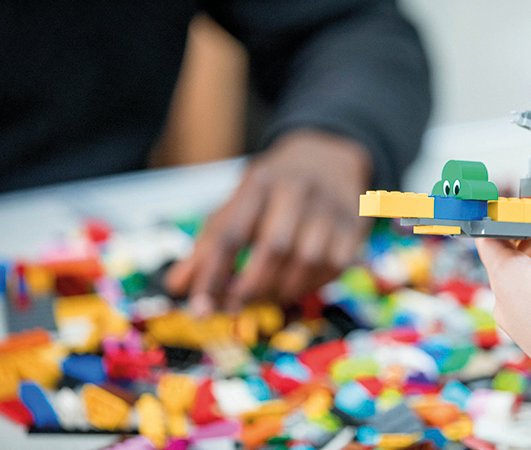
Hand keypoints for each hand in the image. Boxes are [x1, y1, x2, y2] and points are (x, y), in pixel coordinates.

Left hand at [165, 129, 372, 315]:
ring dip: (282, 290)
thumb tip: (177, 286)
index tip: (200, 306)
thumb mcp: (238, 202)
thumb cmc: (275, 187)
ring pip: (306, 262)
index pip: (231, 233)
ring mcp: (329, 208)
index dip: (212, 274)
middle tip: (235, 306)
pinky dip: (311, 285)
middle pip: (273, 248)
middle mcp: (297, 190)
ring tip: (265, 296)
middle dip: (251, 287)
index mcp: (259, 182)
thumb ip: (208, 244)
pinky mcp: (353, 226)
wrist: (330, 157)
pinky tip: (295, 286)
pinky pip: (333, 268)